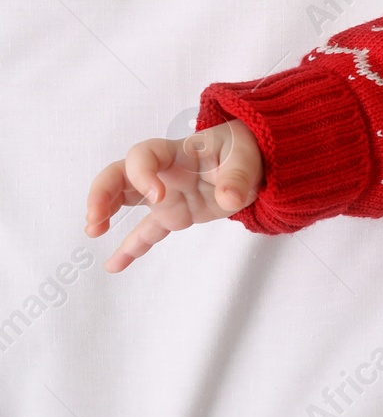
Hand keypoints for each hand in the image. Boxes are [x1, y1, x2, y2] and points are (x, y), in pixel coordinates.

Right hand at [84, 119, 262, 272]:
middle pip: (119, 174)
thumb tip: (229, 199)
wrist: (255, 162)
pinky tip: (113, 265)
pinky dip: (132, 248)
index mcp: (179, 152)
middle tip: (96, 219)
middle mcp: (164, 172)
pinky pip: (147, 231)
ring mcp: (166, 195)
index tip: (156, 196)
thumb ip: (238, 177)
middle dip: (102, 193)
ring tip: (93, 231)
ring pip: (125, 200)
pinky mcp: (174, 215)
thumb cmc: (245, 150)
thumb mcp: (248, 157)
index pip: (144, 154)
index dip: (142, 173)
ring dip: (104, 213)